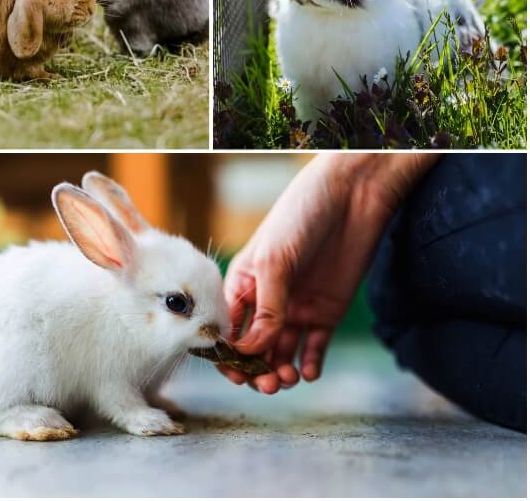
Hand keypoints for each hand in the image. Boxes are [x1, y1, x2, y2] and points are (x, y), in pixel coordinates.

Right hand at [220, 153, 438, 393]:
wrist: (351, 197)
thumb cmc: (300, 216)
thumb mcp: (274, 260)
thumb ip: (265, 308)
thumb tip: (250, 351)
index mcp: (243, 283)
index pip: (228, 328)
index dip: (228, 354)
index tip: (236, 372)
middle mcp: (267, 300)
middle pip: (254, 347)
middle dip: (256, 369)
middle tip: (267, 382)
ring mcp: (297, 307)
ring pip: (282, 352)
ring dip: (281, 370)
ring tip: (288, 377)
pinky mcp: (327, 312)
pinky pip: (314, 346)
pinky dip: (311, 363)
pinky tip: (309, 371)